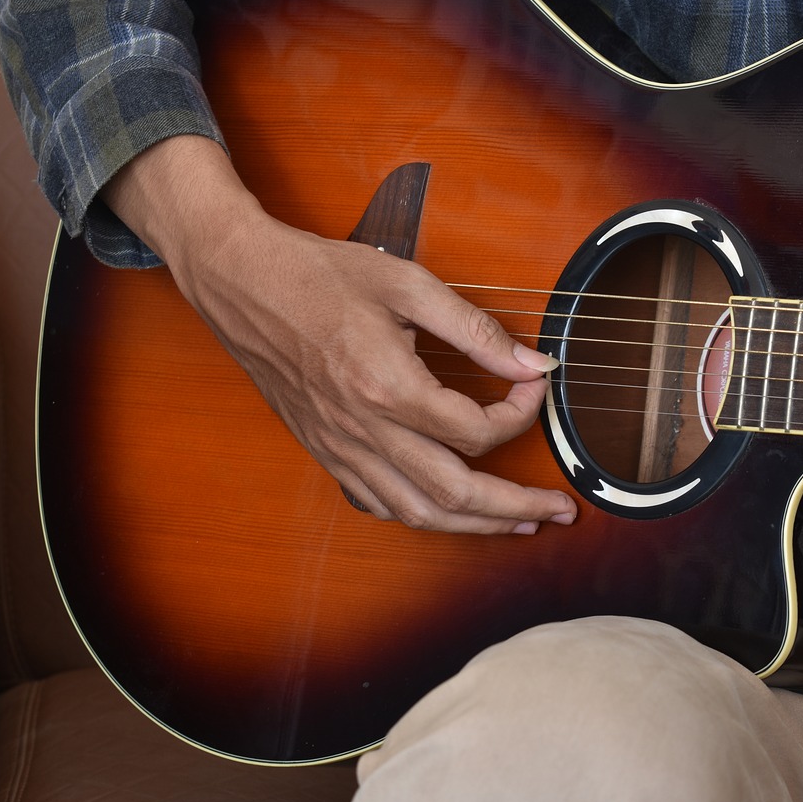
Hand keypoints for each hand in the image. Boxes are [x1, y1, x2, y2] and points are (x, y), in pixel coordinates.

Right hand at [102, 136, 577, 533]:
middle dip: (517, 507)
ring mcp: (340, 448)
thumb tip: (530, 362)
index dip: (520, 414)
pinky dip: (420, 516)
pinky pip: (378, 504)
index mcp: (387, 386)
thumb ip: (474, 329)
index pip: (476, 430)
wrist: (242, 282)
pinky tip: (447, 510)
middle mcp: (363, 429)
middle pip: (455, 494)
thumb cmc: (318, 275)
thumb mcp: (406, 284)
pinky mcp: (324, 451)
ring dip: (475, 526)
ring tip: (517, 524)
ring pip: (417, 513)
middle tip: (560, 509)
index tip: (532, 387)